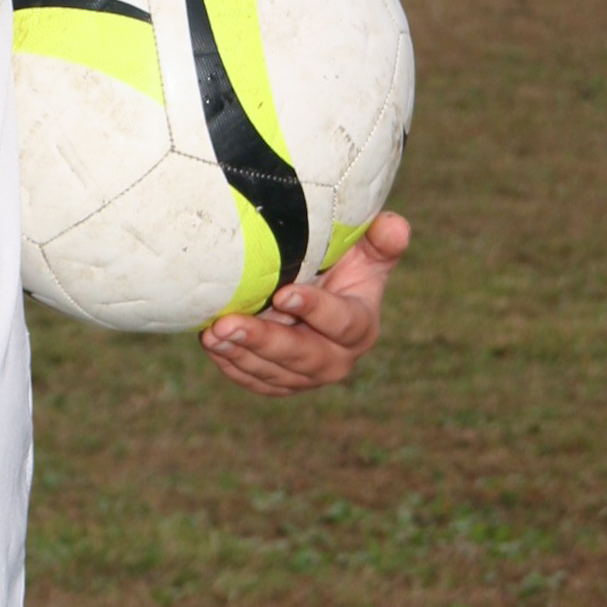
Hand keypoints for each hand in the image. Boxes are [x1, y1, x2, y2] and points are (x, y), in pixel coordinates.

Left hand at [201, 210, 409, 398]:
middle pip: (302, 355)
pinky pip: (256, 380)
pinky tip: (212, 344)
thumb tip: (394, 225)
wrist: (318, 288)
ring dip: (240, 354)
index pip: (342, 322)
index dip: (315, 310)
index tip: (284, 294)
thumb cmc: (341, 263)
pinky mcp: (281, 381)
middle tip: (228, 324)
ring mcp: (307, 375)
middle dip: (264, 340)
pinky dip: (232, 365)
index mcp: (361, 325)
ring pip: (273, 373)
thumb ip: (380, 240)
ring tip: (212, 333)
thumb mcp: (364, 249)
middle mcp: (337, 358)